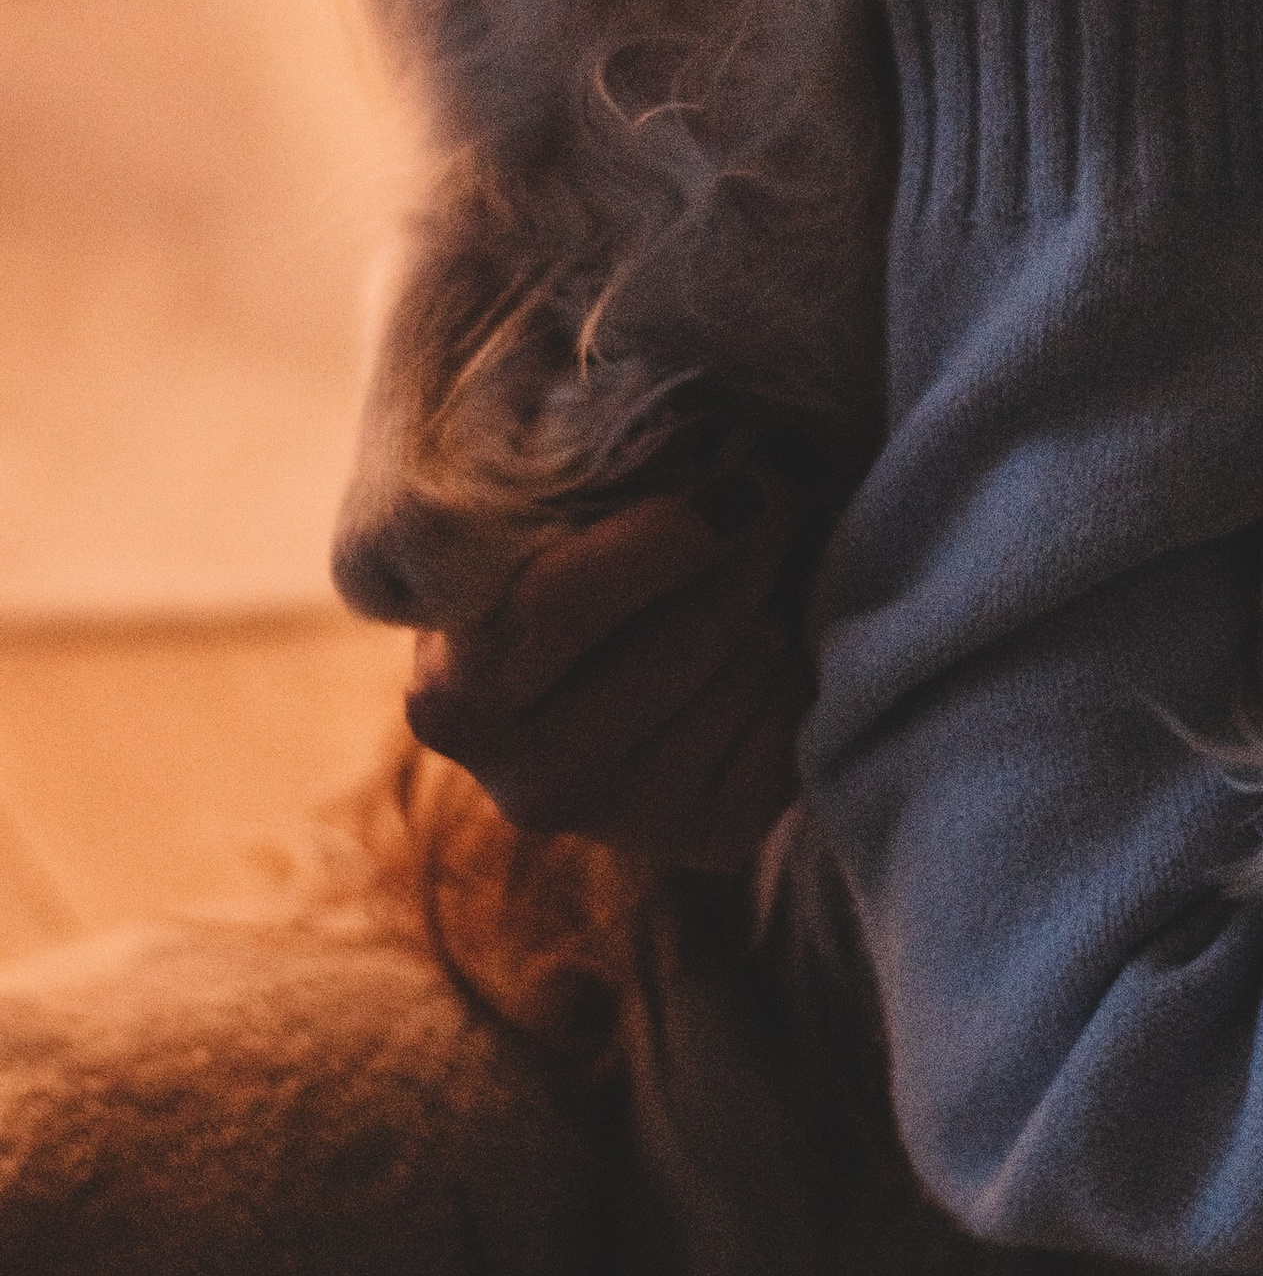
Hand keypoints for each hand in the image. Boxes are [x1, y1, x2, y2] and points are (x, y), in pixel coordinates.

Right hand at [405, 479, 817, 868]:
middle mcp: (525, 784)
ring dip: (775, 594)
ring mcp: (620, 823)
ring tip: (755, 560)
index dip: (667, 530)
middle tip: (776, 486)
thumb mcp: (530, 517)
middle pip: (685, 633)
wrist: (591, 681)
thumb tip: (697, 437)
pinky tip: (764, 637)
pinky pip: (795, 715)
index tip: (739, 477)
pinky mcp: (710, 839)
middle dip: (751, 542)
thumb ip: (572, 479)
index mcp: (451, 697)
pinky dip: (797, 658)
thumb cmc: (559, 562)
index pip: (561, 603)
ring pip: (751, 664)